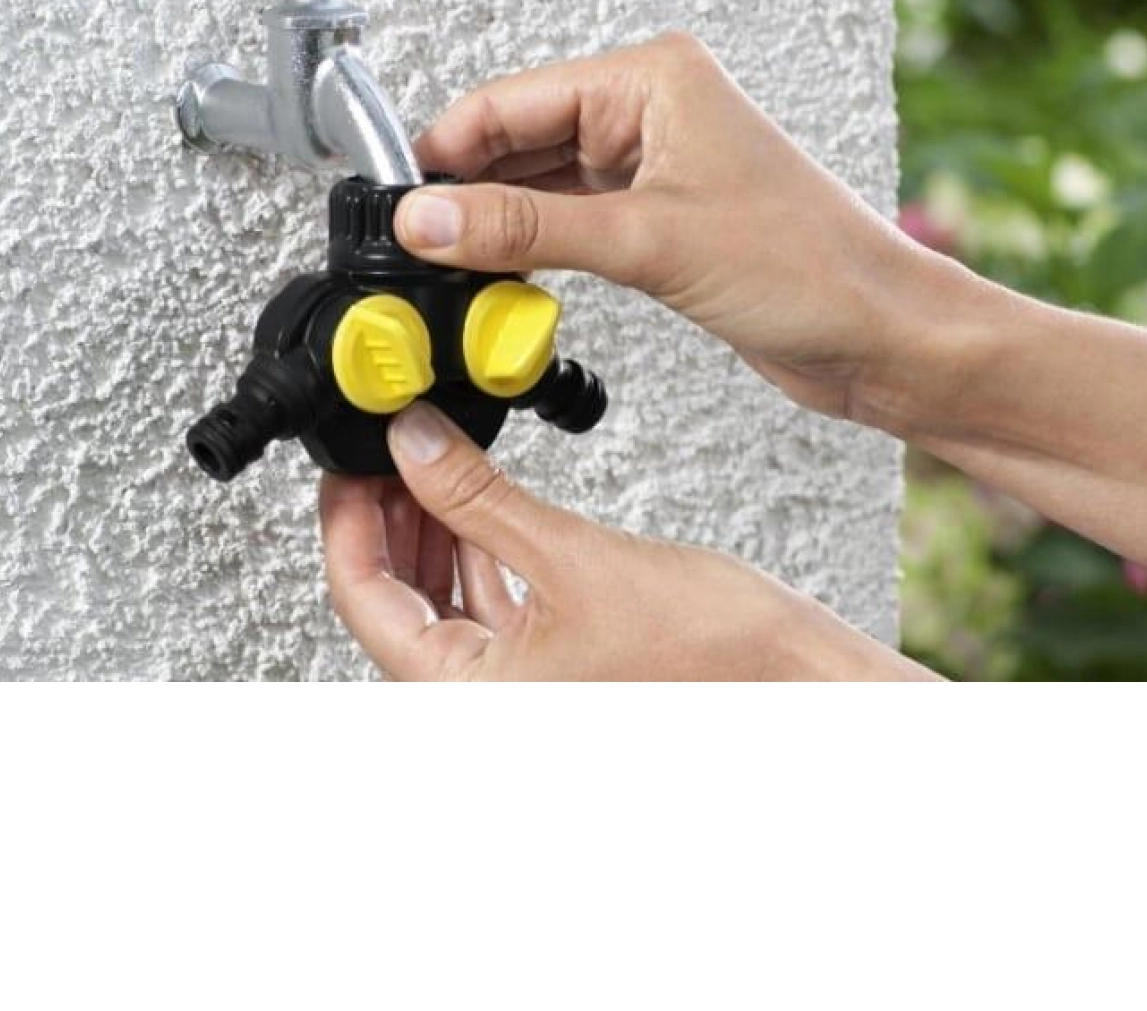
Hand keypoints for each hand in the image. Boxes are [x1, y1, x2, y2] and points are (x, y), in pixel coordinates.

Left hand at [319, 403, 934, 680]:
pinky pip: (488, 602)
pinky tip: (476, 501)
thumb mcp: (571, 557)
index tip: (347, 462)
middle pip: (397, 600)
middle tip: (383, 449)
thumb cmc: (715, 658)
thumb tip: (411, 445)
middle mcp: (488, 702)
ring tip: (424, 460)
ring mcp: (523, 685)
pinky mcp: (556, 661)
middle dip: (387, 518)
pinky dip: (476, 547)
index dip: (345, 521)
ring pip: (441, 599)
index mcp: (471, 698)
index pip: (365, 601)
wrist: (800, 682)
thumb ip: (476, 498)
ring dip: (430, 529)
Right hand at [395, 31, 941, 419]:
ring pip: (539, 183)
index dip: (446, 149)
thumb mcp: (647, 241)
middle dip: (466, 189)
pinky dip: (531, 247)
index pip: (513, 99)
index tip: (400, 200)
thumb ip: (528, 229)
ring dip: (496, 223)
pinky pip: (567, 219)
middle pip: (519, 137)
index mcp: (652, 80)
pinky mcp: (655, 216)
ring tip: (451, 267)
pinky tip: (502, 276)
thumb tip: (431, 218)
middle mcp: (649, 112)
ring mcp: (651, 166)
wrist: (882, 336)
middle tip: (415, 243)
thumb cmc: (811, 266)